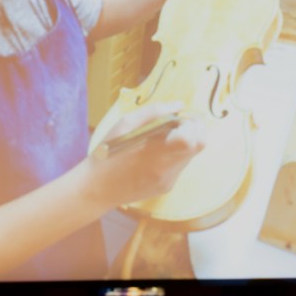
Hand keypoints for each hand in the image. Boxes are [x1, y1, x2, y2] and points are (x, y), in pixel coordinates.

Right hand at [86, 101, 204, 207]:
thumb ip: (155, 112)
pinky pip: (180, 166)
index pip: (195, 139)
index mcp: (158, 152)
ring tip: (158, 141)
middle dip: (193, 130)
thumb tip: (179, 105)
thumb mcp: (125, 124)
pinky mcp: (167, 187)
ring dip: (182, 143)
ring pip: (191, 155)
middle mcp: (168, 169)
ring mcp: (169, 180)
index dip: (191, 125)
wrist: (95, 189)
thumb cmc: (108, 153)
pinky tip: (152, 155)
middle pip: (200, 146)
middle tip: (174, 126)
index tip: (178, 120)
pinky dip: (173, 155)